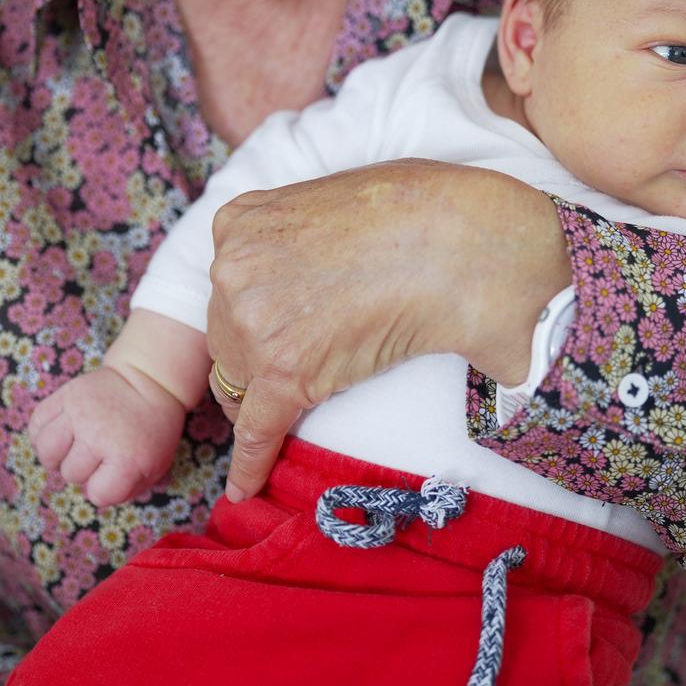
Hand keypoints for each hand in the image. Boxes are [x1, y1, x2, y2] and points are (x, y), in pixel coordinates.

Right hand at [25, 365, 186, 506]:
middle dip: (83, 470)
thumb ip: (128, 489)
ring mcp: (79, 413)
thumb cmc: (152, 428)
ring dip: (56, 456)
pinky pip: (37, 424)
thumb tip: (95, 495)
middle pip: (71, 474)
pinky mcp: (65, 395)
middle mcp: (98, 437)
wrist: (148, 380)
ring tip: (70, 449)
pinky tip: (58, 435)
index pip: (98, 495)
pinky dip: (41, 434)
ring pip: (47, 451)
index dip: (104, 488)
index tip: (114, 473)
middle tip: (97, 455)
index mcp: (126, 459)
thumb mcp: (155, 465)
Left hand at [204, 159, 569, 500]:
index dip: (250, 318)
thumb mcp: (328, 198)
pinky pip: (256, 428)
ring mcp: (253, 320)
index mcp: (241, 223)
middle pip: (225, 334)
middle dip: (256, 351)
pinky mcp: (283, 370)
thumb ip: (298, 234)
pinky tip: (244, 487)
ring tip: (311, 394)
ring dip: (267, 393)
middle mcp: (234, 268)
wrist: (460, 240)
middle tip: (305, 357)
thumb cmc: (422, 211)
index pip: (228, 288)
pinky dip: (250, 463)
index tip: (260, 337)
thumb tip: (314, 276)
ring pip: (239, 380)